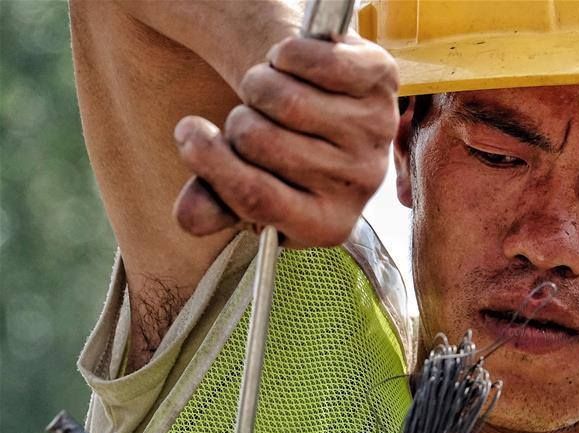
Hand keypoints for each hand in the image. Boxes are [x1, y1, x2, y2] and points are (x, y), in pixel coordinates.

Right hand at [172, 33, 398, 247]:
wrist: (322, 101)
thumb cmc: (278, 154)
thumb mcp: (242, 187)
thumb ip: (212, 207)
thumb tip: (190, 215)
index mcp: (327, 225)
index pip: (257, 198)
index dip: (212, 163)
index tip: (188, 133)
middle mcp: (361, 183)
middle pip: (261, 142)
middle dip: (239, 120)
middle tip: (250, 117)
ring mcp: (376, 131)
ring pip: (285, 100)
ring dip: (259, 83)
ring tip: (268, 92)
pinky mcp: (381, 81)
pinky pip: (310, 60)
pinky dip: (285, 53)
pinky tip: (292, 66)